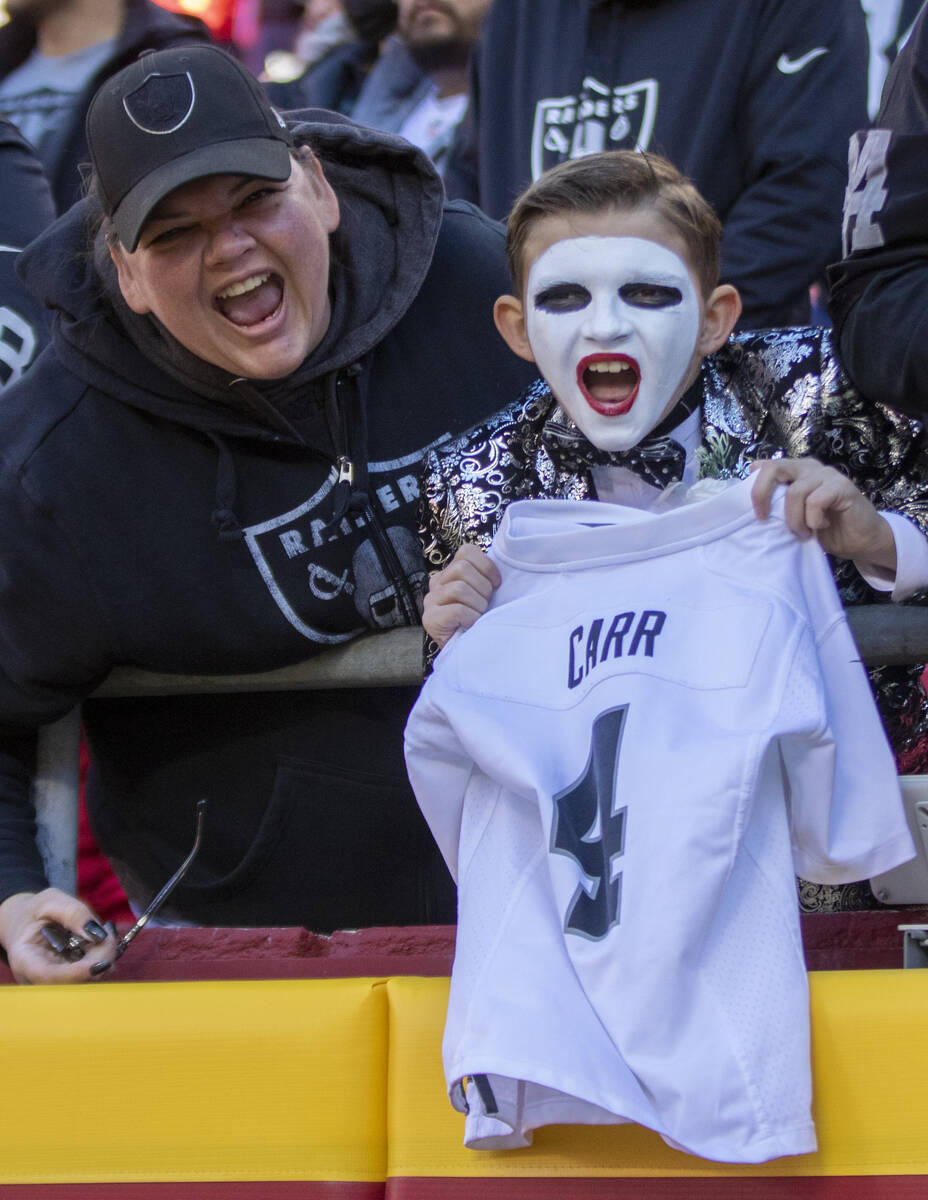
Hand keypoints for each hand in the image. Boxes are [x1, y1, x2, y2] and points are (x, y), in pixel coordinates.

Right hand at [0, 888, 115, 984]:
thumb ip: (73, 913)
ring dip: (104, 957)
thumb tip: (98, 934)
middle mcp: (37, 980)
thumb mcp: (50, 901)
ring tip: (104, 930)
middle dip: (99, 958)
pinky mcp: (69, 980)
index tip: (102, 962)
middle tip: (109, 930)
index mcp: (24, 961)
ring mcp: (54, 982)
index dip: (77, 974)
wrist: (27, 922)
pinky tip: (102, 939)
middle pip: (73, 982)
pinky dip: (102, 957)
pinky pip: (91, 975)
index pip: (48, 976)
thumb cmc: (35, 912)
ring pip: (87, 980)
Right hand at [422, 543, 501, 647]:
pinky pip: (457, 610)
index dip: (486, 566)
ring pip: (459, 588)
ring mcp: (430, 601)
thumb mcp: (484, 595)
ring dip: (477, 605)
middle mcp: (436, 584)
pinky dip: (471, 619)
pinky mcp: (430, 619)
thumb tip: (505, 566)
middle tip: (485, 606)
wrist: (468, 654)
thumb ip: (485, 578)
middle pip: (462, 568)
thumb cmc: (480, 622)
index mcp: (450, 573)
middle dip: (482, 589)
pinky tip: (470, 626)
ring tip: (478, 617)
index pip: (466, 552)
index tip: (497, 585)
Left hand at [750, 458, 895, 576]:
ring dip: (795, 520)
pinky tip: (822, 526)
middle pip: (774, 468)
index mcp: (795, 472)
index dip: (753, 486)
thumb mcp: (794, 517)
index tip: (755, 511)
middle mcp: (809, 468)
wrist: (862, 540)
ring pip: (795, 492)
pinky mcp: (842, 486)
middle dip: (761, 494)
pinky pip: (815, 501)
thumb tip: (752, 508)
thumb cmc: (825, 530)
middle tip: (763, 518)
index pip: (765, 466)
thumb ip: (778, 505)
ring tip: (804, 533)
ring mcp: (826, 475)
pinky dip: (813, 520)